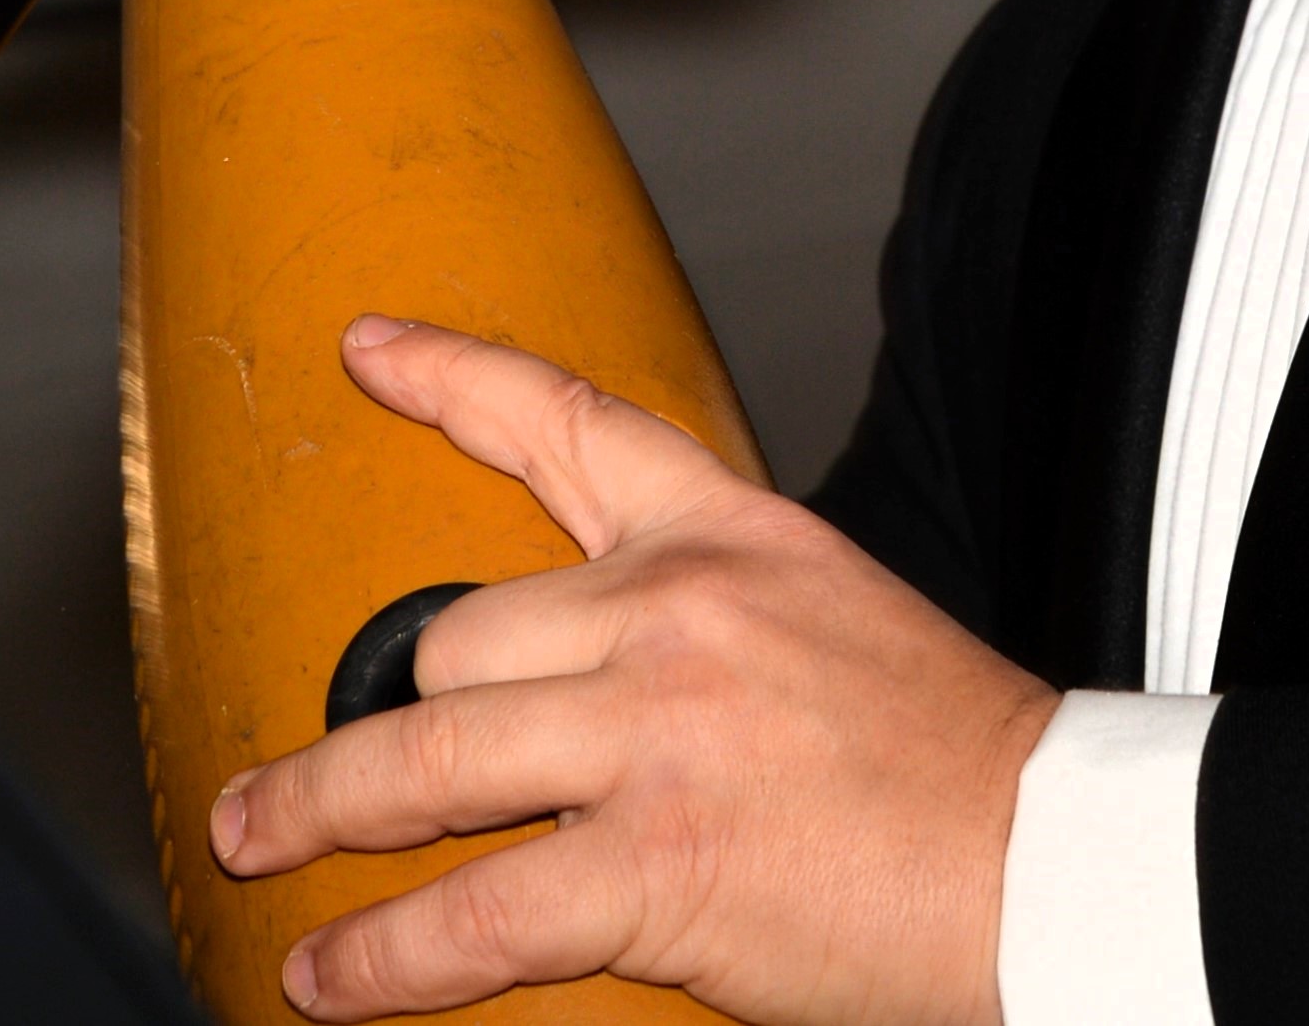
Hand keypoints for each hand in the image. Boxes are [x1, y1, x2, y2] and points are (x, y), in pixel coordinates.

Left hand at [212, 317, 1055, 1023]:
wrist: (1051, 856)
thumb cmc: (955, 762)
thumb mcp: (834, 620)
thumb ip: (712, 622)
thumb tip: (582, 680)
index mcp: (734, 538)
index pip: (569, 423)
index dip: (449, 376)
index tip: (366, 346)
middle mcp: (681, 611)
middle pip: (454, 638)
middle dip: (379, 715)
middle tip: (301, 771)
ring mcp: (659, 733)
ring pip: (418, 761)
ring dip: (310, 812)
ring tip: (257, 844)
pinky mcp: (655, 861)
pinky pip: (465, 911)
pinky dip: (373, 956)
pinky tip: (325, 974)